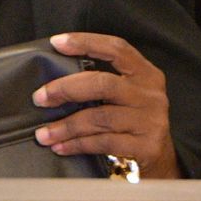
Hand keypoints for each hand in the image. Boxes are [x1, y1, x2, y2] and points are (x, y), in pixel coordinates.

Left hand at [32, 32, 180, 178]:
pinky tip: (61, 147)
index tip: (57, 43)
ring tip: (44, 134)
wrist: (160, 158)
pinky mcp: (146, 145)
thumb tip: (54, 80)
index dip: (86, 42)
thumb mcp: (127, 95)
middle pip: (103, 84)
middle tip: (41, 98)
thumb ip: (102, 83)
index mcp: (145, 73)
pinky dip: (78, 145)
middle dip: (66, 89)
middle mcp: (150, 94)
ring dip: (66, 126)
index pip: (116, 49)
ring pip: (100, 118)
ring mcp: (150, 120)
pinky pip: (104, 143)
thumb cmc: (133, 122)